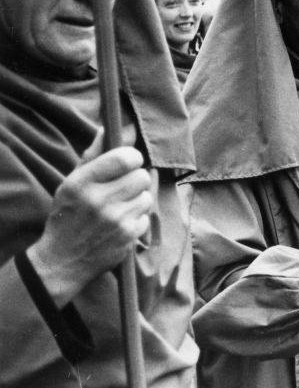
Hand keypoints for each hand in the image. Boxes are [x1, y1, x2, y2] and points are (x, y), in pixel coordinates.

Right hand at [27, 145, 153, 307]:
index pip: (125, 157)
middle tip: (123, 187)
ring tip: (119, 207)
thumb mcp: (72, 183)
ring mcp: (116, 220)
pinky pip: (146, 217)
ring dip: (137, 200)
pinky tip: (120, 224)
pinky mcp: (128, 236)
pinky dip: (137, 219)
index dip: (132, 157)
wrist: (62, 260)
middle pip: (142, 176)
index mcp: (82, 183)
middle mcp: (99, 201)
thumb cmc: (68, 215)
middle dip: (135, 179)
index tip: (128, 162)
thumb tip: (109, 127)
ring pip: (147, 196)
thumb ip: (93, 155)